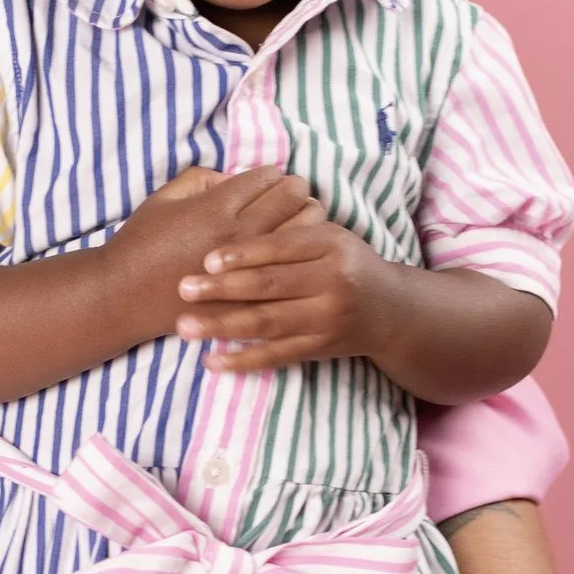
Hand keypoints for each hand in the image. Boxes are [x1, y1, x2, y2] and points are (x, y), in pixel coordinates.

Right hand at [98, 162, 318, 348]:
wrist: (124, 297)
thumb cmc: (140, 244)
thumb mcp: (163, 198)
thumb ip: (202, 177)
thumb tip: (236, 177)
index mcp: (217, 206)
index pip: (269, 176)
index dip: (270, 175)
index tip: (265, 183)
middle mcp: (240, 232)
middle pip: (294, 197)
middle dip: (293, 191)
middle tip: (285, 199)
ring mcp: (251, 266)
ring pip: (306, 229)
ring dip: (304, 219)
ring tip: (291, 224)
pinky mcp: (254, 293)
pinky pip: (294, 266)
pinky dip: (298, 255)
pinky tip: (287, 255)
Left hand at [173, 196, 387, 373]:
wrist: (389, 309)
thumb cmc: (343, 262)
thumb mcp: (327, 236)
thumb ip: (287, 228)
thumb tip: (231, 211)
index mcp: (331, 245)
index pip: (282, 247)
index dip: (243, 253)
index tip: (207, 260)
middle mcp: (333, 282)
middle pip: (271, 285)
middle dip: (223, 289)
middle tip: (183, 289)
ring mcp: (327, 319)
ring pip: (269, 323)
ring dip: (223, 326)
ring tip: (186, 327)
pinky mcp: (320, 349)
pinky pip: (277, 356)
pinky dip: (243, 360)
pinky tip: (211, 361)